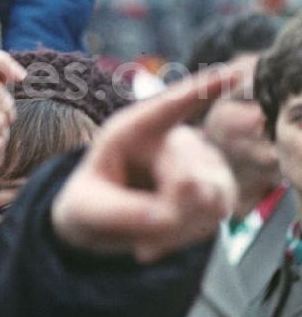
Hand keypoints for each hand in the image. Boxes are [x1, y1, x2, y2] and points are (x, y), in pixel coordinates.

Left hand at [51, 68, 237, 262]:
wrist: (100, 225)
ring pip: (212, 197)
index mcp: (132, 131)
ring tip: (142, 239)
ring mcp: (199, 161)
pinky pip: (217, 213)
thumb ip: (121, 212)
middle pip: (191, 177)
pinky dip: (187, 235)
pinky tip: (155, 241)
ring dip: (179, 228)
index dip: (201, 90)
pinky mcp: (216, 186)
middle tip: (140, 236)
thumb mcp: (86, 210)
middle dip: (170, 213)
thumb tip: (166, 216)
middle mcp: (171, 139)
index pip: (169, 107)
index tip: (230, 74)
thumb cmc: (88, 205)